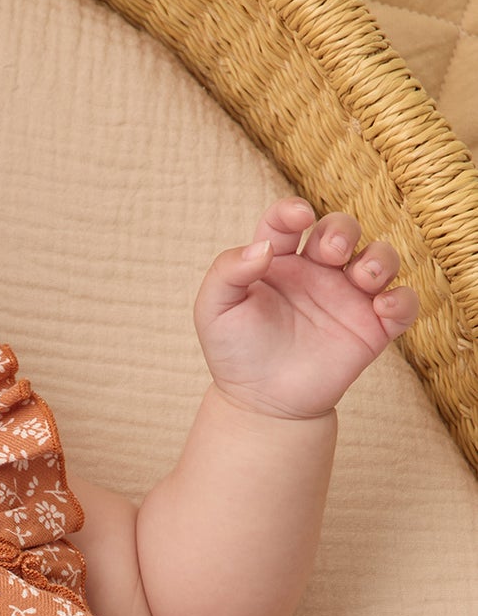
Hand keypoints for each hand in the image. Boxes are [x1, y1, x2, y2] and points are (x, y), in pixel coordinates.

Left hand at [193, 198, 418, 419]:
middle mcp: (316, 273)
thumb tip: (262, 247)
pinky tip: (383, 308)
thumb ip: (227, 272)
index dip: (293, 211)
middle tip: (332, 254)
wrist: (261, 404)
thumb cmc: (235, 354)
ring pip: (379, 258)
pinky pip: (403, 304)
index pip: (287, 221)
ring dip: (380, 259)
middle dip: (343, 230)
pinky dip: (402, 300)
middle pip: (341, 230)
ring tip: (363, 279)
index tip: (298, 218)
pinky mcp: (371, 328)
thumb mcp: (213, 310)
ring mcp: (347, 298)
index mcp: (277, 261)